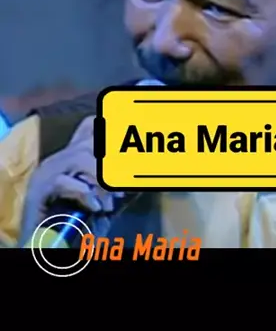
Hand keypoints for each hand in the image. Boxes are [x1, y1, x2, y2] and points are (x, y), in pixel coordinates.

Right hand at [19, 116, 123, 245]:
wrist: (45, 246)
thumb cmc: (75, 226)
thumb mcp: (103, 203)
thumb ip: (118, 189)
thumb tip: (140, 179)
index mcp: (72, 159)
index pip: (89, 128)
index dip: (108, 130)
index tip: (127, 145)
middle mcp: (58, 160)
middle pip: (88, 143)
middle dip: (111, 163)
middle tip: (123, 186)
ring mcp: (46, 174)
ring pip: (79, 157)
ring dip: (100, 180)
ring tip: (108, 203)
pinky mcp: (38, 191)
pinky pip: (63, 181)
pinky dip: (84, 193)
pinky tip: (95, 207)